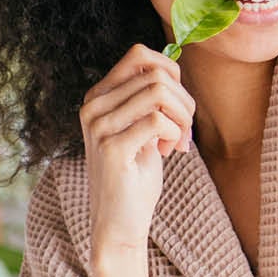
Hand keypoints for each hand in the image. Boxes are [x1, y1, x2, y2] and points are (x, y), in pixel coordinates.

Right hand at [79, 43, 196, 262]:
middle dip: (184, 102)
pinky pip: (157, 121)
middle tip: (184, 131)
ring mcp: (98, 126)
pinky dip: (174, 134)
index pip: (139, 55)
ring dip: (182, 118)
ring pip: (159, 93)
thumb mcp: (143, 128)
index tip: (179, 104)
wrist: (120, 221)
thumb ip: (151, 98)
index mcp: (99, 96)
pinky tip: (168, 151)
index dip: (172, 73)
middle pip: (156, 75)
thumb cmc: (136, 174)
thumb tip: (172, 65)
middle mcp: (93, 106)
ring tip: (177, 141)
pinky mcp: (111, 147)